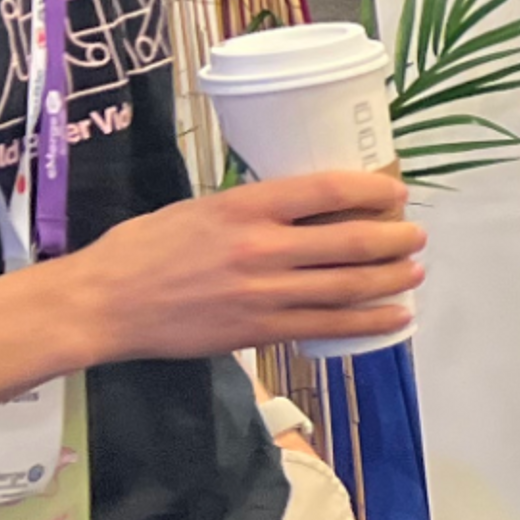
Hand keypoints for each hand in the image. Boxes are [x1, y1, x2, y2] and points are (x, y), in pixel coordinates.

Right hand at [57, 173, 426, 365]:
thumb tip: (299, 206)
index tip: (396, 191)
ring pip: (349, 285)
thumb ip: (249, 209)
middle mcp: (261, 247)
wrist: (103, 304)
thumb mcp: (198, 208)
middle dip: (396, 238)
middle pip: (352, 241)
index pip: (327, 190)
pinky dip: (370, 321)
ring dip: (393, 279)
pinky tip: (396, 317)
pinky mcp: (260, 329)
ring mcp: (264, 292)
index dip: (373, 190)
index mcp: (244, 207)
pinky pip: (329, 326)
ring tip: (414, 271)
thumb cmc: (142, 249)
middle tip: (416, 235)